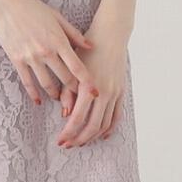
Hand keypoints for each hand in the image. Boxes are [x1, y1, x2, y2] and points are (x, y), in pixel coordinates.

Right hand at [0, 0, 94, 105]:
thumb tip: (91, 46)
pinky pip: (27, 82)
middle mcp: (46, 52)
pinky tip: (38, 101)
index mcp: (58, 41)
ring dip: (55, 94)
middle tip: (80, 100)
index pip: (77, 66)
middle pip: (64, 78)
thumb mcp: (57, 17)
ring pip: (46, 84)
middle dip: (73, 91)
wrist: (5, 4)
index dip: (87, 82)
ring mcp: (30, 57)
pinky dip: (33, 93)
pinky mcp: (17, 60)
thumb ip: (74, 34)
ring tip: (60, 100)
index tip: (95, 92)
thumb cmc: (33, 7)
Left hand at [56, 15, 128, 147]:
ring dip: (92, 136)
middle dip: (78, 139)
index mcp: (88, 87)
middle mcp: (103, 93)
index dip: (68, 133)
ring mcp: (114, 93)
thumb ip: (68, 91)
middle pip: (92, 126)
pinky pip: (117, 116)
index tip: (60, 141)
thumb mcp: (73, 67)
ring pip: (105, 124)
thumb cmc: (87, 48)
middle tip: (68, 145)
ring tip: (81, 142)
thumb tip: (65, 114)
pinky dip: (109, 128)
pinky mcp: (121, 92)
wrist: (111, 35)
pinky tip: (101, 135)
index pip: (77, 118)